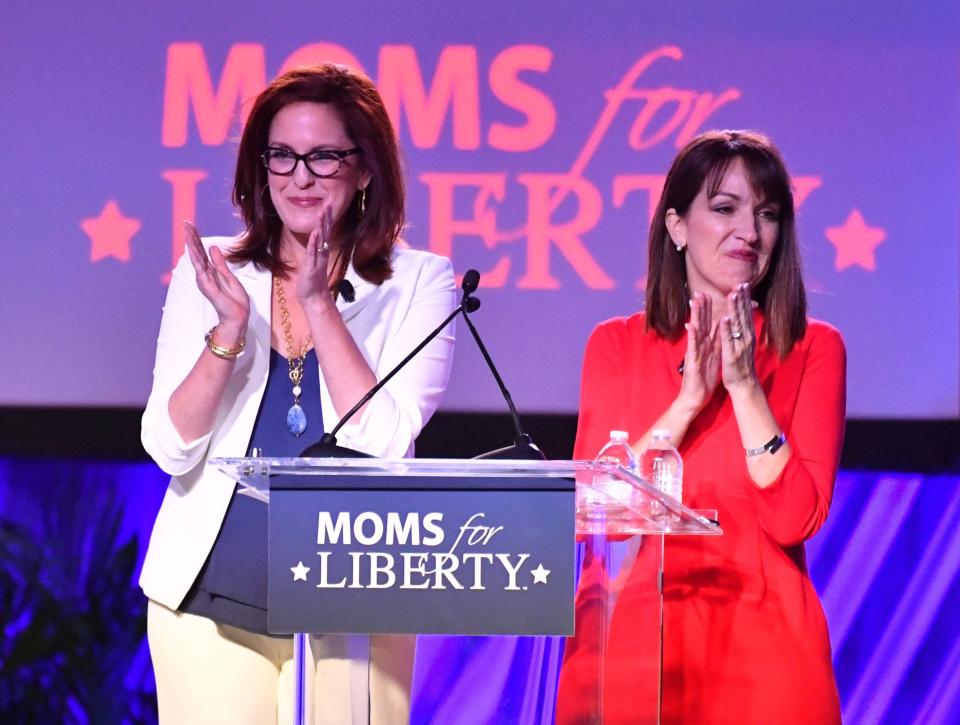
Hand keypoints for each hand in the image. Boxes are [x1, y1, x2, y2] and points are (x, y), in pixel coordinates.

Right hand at [183, 221, 249, 334]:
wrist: (238, 317)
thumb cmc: (235, 300)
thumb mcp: (230, 276)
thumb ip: (220, 263)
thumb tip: (213, 247)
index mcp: (211, 272)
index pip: (202, 252)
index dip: (196, 239)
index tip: (190, 225)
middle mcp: (205, 275)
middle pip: (196, 253)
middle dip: (191, 237)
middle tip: (185, 223)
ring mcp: (205, 280)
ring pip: (197, 258)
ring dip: (192, 244)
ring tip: (187, 231)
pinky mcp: (208, 286)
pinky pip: (201, 269)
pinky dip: (196, 258)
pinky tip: (192, 249)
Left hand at [295, 203, 335, 308]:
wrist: (314, 298)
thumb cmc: (312, 281)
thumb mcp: (313, 262)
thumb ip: (315, 250)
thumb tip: (315, 240)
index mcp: (321, 250)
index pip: (325, 231)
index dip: (327, 217)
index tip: (328, 204)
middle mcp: (321, 252)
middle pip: (325, 231)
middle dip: (327, 217)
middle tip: (329, 202)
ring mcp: (317, 259)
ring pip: (320, 239)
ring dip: (321, 226)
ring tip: (322, 212)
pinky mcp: (311, 266)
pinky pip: (313, 252)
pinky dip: (314, 242)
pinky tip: (315, 232)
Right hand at [677, 292, 720, 411]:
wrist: (696, 395)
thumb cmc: (705, 378)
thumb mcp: (715, 357)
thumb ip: (717, 343)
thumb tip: (723, 330)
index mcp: (707, 344)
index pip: (709, 323)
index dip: (710, 309)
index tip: (712, 294)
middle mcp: (700, 345)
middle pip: (701, 323)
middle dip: (701, 307)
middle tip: (701, 291)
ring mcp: (695, 352)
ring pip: (696, 330)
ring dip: (695, 316)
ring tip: (694, 302)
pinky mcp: (692, 360)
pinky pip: (693, 347)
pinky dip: (692, 336)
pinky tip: (691, 326)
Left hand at [720, 283, 759, 390]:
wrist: (743, 384)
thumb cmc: (741, 363)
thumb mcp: (743, 343)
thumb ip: (743, 330)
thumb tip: (743, 316)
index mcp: (747, 334)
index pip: (746, 313)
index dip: (745, 299)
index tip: (743, 284)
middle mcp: (746, 337)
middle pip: (743, 315)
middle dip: (741, 299)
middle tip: (740, 283)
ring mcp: (739, 346)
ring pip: (737, 324)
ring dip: (734, 310)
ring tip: (732, 295)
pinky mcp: (731, 355)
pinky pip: (728, 340)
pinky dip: (727, 329)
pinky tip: (725, 319)